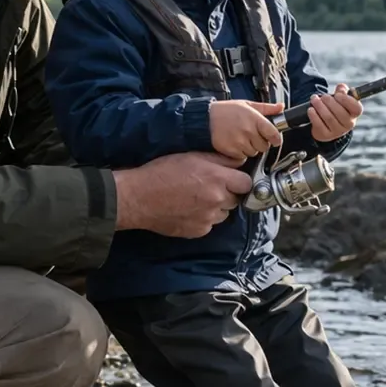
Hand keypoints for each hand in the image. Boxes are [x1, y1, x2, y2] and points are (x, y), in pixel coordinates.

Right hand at [112, 151, 252, 237]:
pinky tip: (188, 210)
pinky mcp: (198, 231)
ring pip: (223, 213)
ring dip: (215, 207)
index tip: (232, 179)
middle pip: (235, 199)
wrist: (139, 198)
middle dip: (226, 194)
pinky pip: (209, 224)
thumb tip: (240, 161)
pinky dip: (203, 218)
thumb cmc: (162, 172)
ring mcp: (208, 218)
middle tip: (207, 187)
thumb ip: (220, 159)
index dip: (239, 181)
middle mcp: (216, 200)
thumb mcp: (191, 155)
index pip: (246, 183)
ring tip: (195, 199)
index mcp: (217, 179)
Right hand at [209, 99, 284, 159]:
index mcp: (255, 119)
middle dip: (260, 142)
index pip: (274, 134)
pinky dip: (240, 152)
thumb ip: (266, 108)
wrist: (206, 118)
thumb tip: (281, 107)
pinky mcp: (231, 150)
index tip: (274, 139)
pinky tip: (234, 143)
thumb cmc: (226, 111)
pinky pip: (242, 157)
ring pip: (253, 153)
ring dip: (250, 148)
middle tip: (251, 135)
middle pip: (264, 146)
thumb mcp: (247, 104)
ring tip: (241, 138)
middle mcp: (248, 131)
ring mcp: (239, 142)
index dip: (276, 139)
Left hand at [308, 84, 361, 142]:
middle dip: (329, 102)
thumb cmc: (336, 107)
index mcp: (354, 113)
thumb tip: (341, 87)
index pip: (356, 108)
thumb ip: (342, 90)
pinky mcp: (326, 135)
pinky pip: (319, 125)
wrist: (327, 124)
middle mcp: (349, 124)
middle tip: (323, 96)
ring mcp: (338, 131)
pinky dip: (314, 116)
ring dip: (320, 106)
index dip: (346, 100)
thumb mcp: (340, 98)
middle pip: (340, 112)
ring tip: (314, 99)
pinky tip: (311, 110)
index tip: (337, 95)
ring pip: (329, 118)